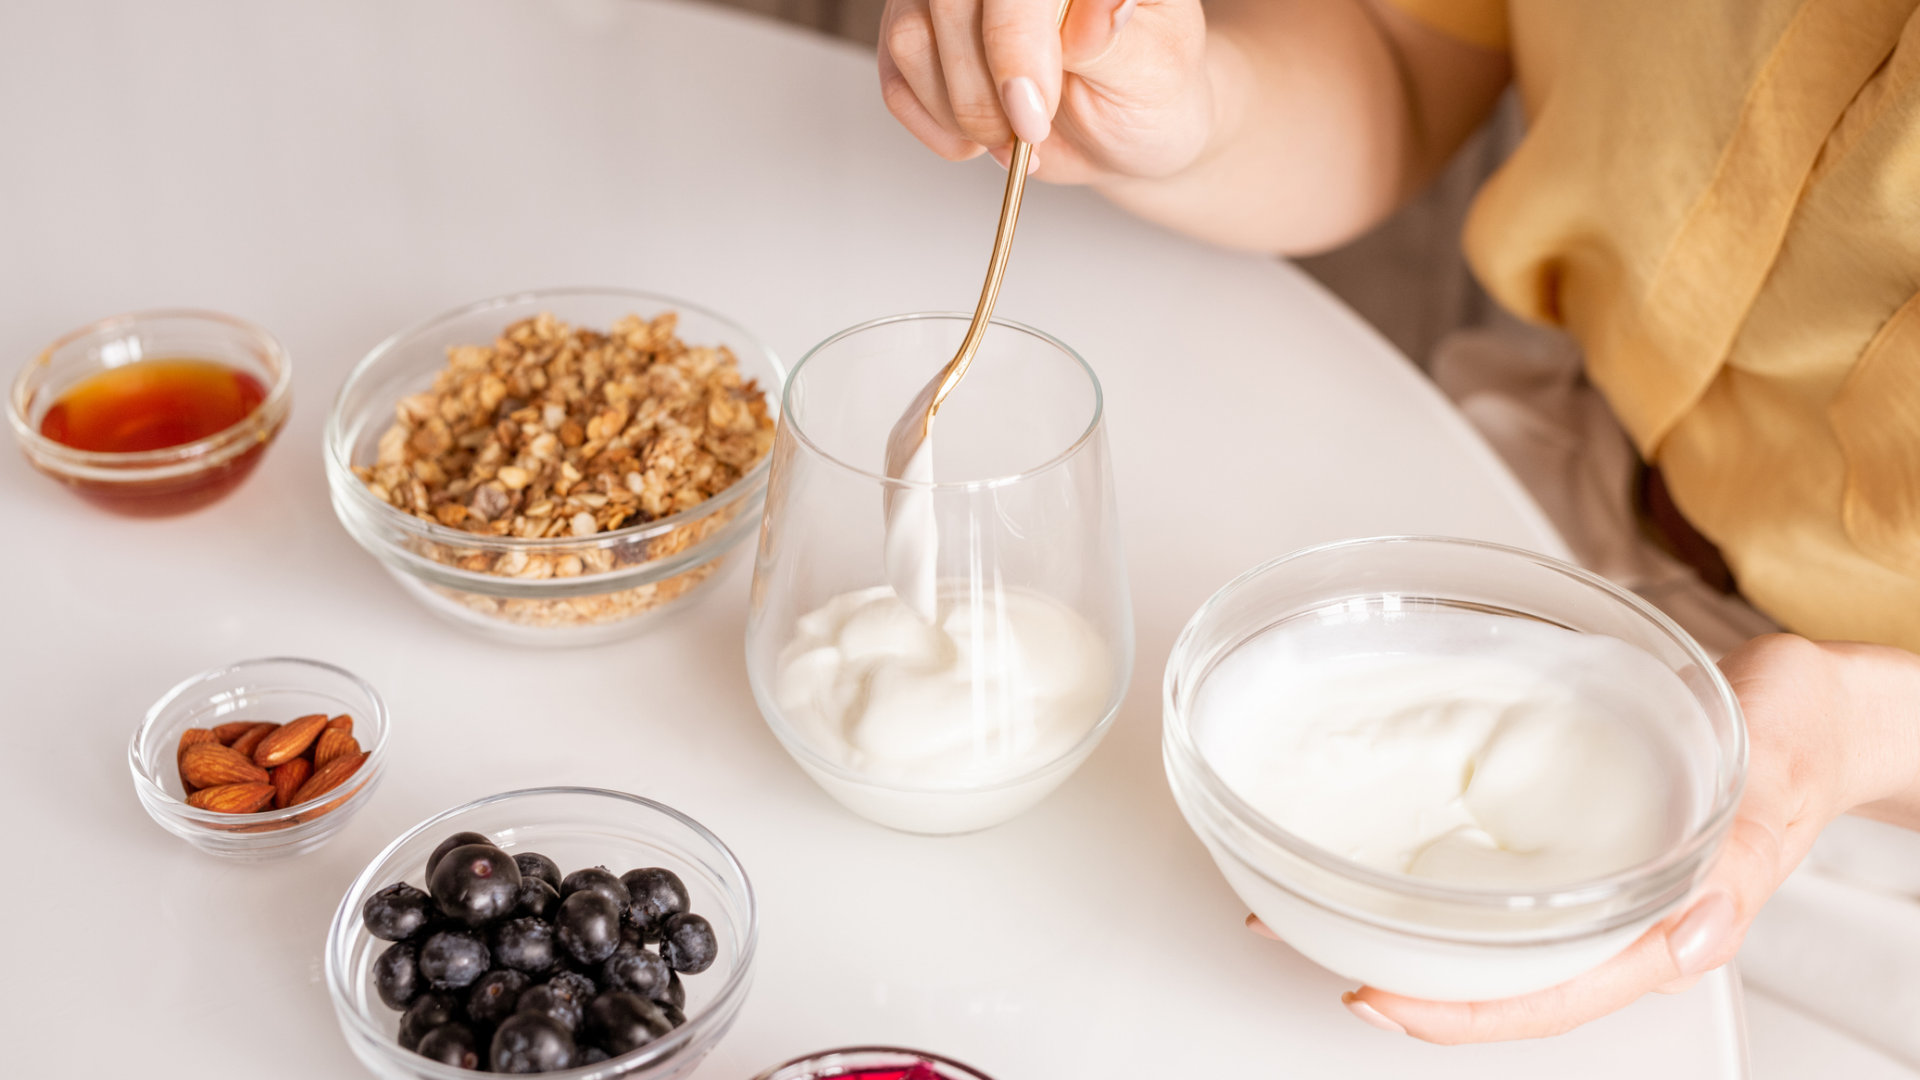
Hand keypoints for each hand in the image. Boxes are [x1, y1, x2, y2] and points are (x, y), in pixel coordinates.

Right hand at [877, 0, 1211, 184]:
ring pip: (909, 37)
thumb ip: (1114, 37)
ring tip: (1012, 137)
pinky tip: (980, 133)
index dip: (1012, 42)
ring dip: (960, 112)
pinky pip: (895, 76)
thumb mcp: (1154, 67)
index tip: (1031, 114)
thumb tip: (1102, 3)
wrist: (1123, 126)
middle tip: (1026, 136)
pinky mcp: (921, 28)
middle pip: (947, 1)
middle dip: (981, 91)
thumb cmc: (1148, 89)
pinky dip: (935, 123)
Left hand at [1270, 634, 1919, 1042]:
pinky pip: (1483, 865)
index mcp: (1662, 930)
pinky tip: (1362, 842)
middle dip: (1398, 973)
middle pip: (1492, 975)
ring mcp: (1583, 879)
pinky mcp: (1560, 832)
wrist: (1807, 698)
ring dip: (1391, 917)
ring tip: (1298, 894)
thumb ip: (1743, 852)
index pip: (1547, 998)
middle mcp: (1611, 916)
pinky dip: (1416, 861)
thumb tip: (1698, 930)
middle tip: (1297, 935)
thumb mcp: (1779, 783)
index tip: (1378, 997)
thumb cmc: (1798, 739)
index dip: (1458, 1011)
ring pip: (1478, 926)